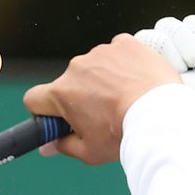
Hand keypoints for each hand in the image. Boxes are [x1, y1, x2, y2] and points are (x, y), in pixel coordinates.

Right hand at [23, 34, 181, 164]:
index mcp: (61, 93)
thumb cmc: (123, 135)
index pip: (34, 98)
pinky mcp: (124, 44)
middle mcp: (76, 67)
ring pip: (95, 67)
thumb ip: (63, 146)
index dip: (44, 111)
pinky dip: (124, 66)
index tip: (60, 119)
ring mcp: (101, 53)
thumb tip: (47, 147)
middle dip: (81, 97)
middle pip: (69, 83)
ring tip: (126, 100)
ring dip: (104, 80)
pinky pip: (118, 54)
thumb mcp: (89, 151)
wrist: (160, 115)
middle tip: (104, 115)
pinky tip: (137, 83)